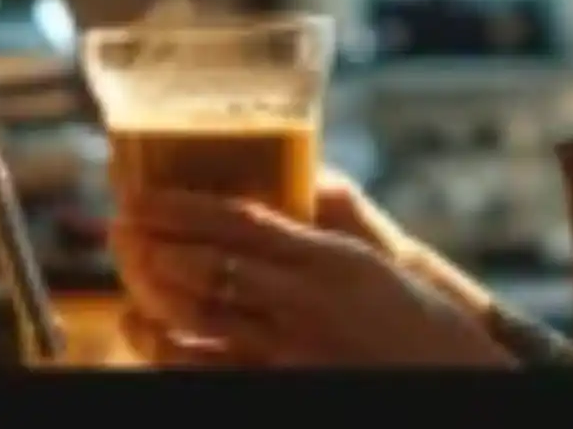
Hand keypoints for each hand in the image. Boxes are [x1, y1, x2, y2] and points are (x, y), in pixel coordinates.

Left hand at [109, 188, 515, 367]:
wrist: (450, 380)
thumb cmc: (420, 320)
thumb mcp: (376, 262)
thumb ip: (328, 229)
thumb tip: (306, 185)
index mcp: (329, 258)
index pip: (240, 222)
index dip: (183, 207)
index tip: (144, 193)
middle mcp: (303, 301)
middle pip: (207, 267)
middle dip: (153, 245)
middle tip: (121, 226)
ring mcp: (287, 350)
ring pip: (197, 320)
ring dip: (150, 296)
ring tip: (128, 276)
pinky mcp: (279, 386)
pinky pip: (206, 370)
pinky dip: (168, 351)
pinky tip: (148, 334)